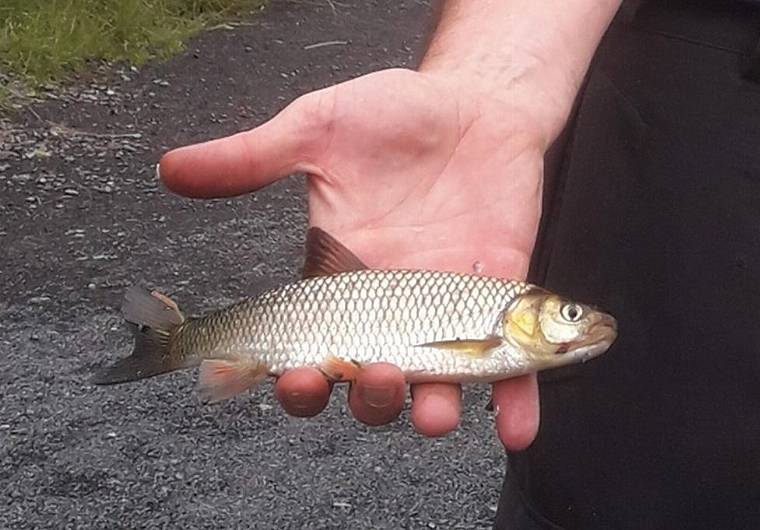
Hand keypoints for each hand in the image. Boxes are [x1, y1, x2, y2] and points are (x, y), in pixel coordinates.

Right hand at [159, 68, 547, 450]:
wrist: (474, 102)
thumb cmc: (394, 113)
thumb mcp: (316, 129)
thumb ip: (251, 157)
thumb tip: (170, 169)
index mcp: (339, 280)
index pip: (307, 348)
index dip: (290, 375)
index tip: (281, 375)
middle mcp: (392, 309)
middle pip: (367, 382)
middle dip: (363, 396)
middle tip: (365, 374)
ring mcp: (449, 311)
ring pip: (435, 385)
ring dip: (431, 409)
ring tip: (431, 415)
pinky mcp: (500, 300)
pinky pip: (511, 364)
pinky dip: (517, 402)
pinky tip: (517, 429)